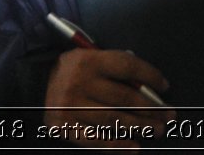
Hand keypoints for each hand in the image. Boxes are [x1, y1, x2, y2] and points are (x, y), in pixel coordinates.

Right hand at [44, 48, 173, 148]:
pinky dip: (116, 145)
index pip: (128, 67)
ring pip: (114, 119)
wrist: (34, 84)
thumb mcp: (90, 58)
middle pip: (125, 97)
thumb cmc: (72, 70)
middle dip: (152, 108)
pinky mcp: (64, 127)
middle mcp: (80, 82)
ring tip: (157, 130)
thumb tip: (148, 85)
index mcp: (89, 60)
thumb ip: (115, 67)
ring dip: (140, 127)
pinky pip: (95, 139)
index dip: (150, 76)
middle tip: (169, 117)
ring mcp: (71, 106)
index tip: (165, 87)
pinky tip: (134, 147)